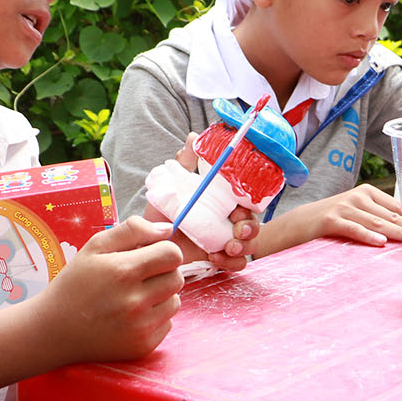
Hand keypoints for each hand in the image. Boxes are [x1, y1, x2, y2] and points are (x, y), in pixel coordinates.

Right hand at [35, 215, 183, 364]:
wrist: (54, 330)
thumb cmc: (76, 283)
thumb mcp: (94, 247)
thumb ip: (132, 230)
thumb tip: (167, 229)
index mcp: (123, 271)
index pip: (173, 254)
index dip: (163, 251)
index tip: (149, 255)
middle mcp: (134, 301)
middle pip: (177, 278)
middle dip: (163, 273)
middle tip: (139, 277)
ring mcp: (140, 327)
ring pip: (176, 302)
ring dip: (161, 296)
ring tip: (132, 297)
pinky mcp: (143, 346)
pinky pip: (168, 323)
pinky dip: (155, 318)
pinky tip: (131, 317)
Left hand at [144, 133, 259, 269]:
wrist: (148, 241)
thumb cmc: (162, 212)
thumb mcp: (172, 185)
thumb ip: (186, 163)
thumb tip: (194, 137)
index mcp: (222, 203)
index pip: (246, 203)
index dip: (248, 207)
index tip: (238, 211)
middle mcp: (227, 222)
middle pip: (253, 224)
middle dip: (250, 228)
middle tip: (236, 232)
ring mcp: (225, 242)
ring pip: (250, 244)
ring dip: (244, 246)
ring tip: (228, 248)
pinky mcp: (219, 259)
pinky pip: (238, 263)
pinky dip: (232, 263)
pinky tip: (215, 258)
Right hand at [268, 184, 401, 251]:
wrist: (298, 223)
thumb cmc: (333, 221)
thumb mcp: (358, 214)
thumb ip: (380, 218)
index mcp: (369, 193)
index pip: (399, 208)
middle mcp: (359, 197)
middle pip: (391, 216)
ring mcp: (345, 207)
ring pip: (377, 223)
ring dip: (396, 234)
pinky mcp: (331, 220)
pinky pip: (354, 229)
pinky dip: (367, 236)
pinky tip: (380, 243)